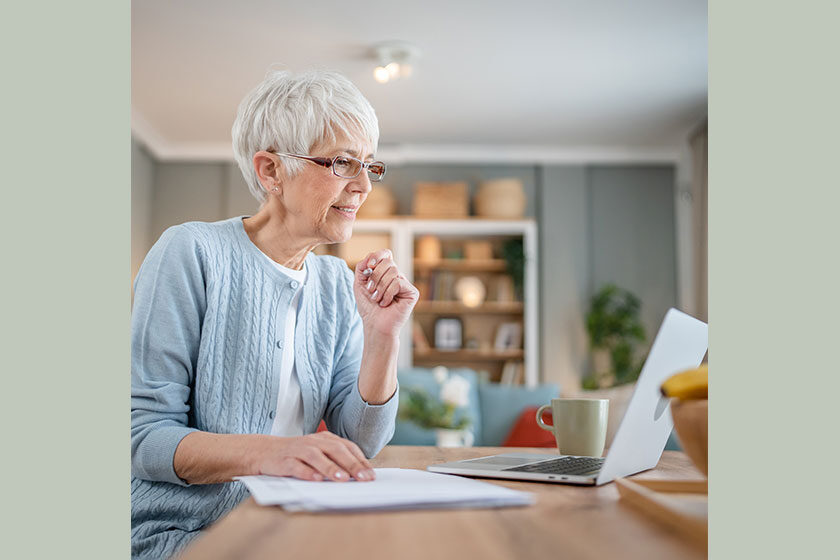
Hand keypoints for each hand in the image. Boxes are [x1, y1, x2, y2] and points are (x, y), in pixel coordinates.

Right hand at [255, 432, 375, 481]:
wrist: (264, 451)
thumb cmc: (297, 455)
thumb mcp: (318, 453)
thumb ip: (335, 460)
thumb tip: (358, 476)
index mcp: (325, 439)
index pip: (347, 447)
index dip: (360, 460)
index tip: (371, 474)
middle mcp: (313, 442)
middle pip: (336, 450)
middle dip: (351, 464)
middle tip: (364, 478)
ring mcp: (298, 450)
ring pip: (317, 457)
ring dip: (331, 468)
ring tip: (343, 479)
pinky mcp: (284, 461)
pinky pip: (296, 466)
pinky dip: (307, 472)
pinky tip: (316, 480)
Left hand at [354, 249, 419, 337]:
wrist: (374, 325)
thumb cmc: (368, 307)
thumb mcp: (359, 284)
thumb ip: (362, 267)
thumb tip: (370, 257)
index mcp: (386, 273)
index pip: (386, 254)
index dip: (377, 256)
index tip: (368, 266)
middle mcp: (397, 276)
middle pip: (388, 262)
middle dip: (375, 276)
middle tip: (371, 290)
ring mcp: (405, 284)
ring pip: (393, 271)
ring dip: (380, 287)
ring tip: (377, 299)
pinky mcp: (412, 293)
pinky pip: (398, 282)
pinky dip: (388, 293)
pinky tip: (386, 303)